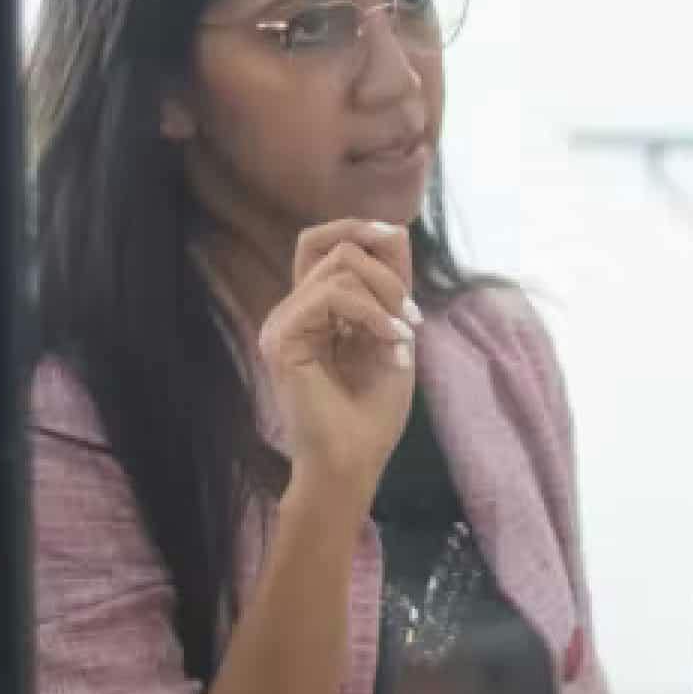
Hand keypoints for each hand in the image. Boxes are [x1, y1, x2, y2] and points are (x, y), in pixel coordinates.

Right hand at [257, 220, 420, 498]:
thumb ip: (390, 286)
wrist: (352, 464)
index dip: (361, 232)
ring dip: (386, 295)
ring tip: (404, 337)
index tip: (397, 247)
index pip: (324, 243)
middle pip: (334, 246)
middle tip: (411, 318)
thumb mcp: (393, 333)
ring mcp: (282, 323)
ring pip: (338, 265)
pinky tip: (392, 341)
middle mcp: (293, 311)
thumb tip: (394, 229)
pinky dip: (372, 312)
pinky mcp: (282, 338)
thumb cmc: (372, 413)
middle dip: (386, 272)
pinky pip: (332, 294)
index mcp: (313, 310)